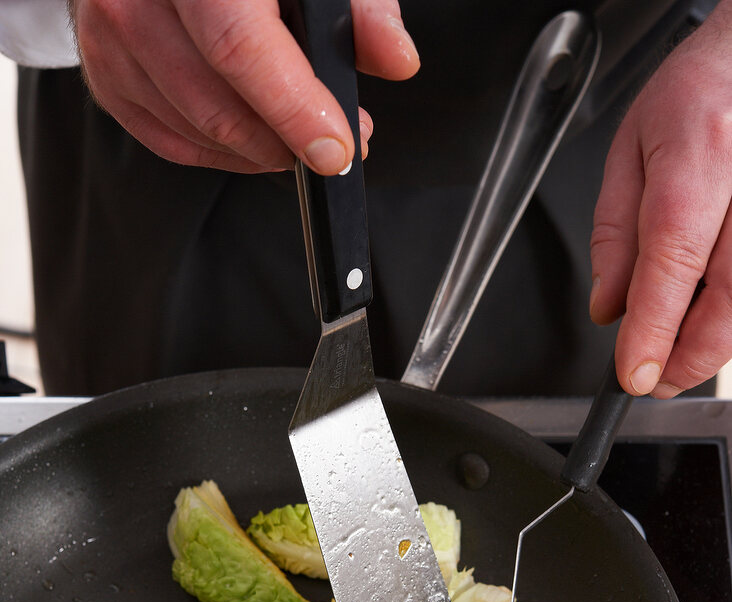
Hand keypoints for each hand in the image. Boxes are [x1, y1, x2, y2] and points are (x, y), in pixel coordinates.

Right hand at [69, 0, 418, 173]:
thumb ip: (361, 6)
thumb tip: (395, 59)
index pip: (240, 46)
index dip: (294, 109)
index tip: (337, 149)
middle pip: (217, 104)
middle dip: (286, 142)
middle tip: (334, 144)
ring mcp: (112, 35)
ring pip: (197, 130)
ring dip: (259, 151)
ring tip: (298, 134)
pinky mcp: (106, 73)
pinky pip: (171, 141)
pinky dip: (223, 152)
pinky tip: (255, 135)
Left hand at [589, 0, 731, 396]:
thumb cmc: (699, 92)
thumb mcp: (630, 152)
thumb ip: (615, 234)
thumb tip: (609, 308)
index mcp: (702, 156)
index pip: (673, 260)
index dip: (653, 329)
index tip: (634, 373)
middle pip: (730, 299)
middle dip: (688, 357)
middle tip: (654, 377)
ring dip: (712, 345)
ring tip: (676, 351)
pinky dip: (731, 317)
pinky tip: (707, 317)